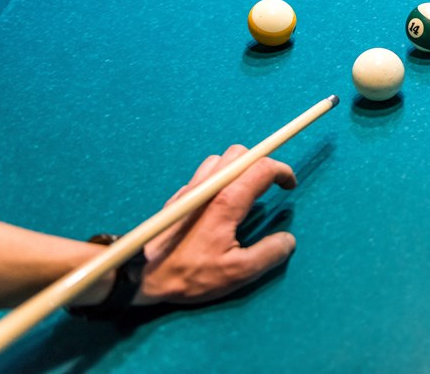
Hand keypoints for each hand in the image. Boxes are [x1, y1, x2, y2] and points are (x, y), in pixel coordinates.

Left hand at [135, 145, 297, 304]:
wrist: (140, 275)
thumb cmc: (189, 274)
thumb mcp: (237, 273)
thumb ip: (269, 254)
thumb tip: (288, 240)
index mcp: (226, 200)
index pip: (261, 167)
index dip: (282, 171)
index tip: (289, 186)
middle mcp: (208, 186)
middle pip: (240, 153)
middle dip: (261, 163)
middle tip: (270, 186)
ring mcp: (190, 188)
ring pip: (220, 159)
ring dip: (239, 168)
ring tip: (247, 191)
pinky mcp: (178, 197)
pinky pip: (204, 174)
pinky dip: (221, 178)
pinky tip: (221, 203)